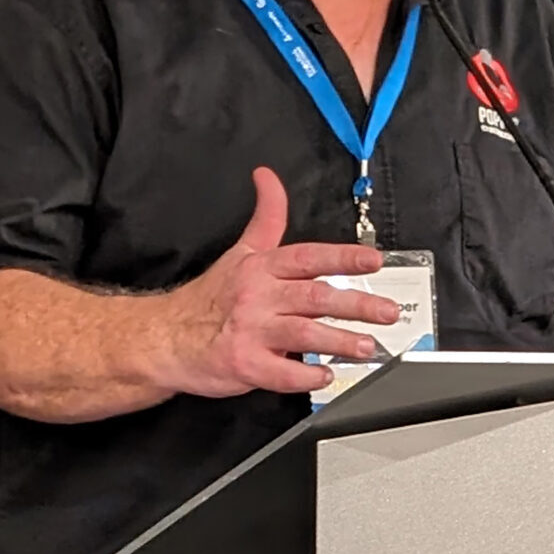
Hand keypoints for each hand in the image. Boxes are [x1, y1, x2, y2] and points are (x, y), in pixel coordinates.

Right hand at [164, 167, 405, 396]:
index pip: (309, 257)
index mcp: (262, 268)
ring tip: (367, 346)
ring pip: (304, 333)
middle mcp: (259, 296)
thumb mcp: (240, 252)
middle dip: (357, 304)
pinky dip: (306, 376)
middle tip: (388, 312)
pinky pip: (282, 373)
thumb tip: (268, 176)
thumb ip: (266, 217)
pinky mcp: (244, 365)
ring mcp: (251, 331)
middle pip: (315, 296)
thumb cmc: (210, 298)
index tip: (372, 261)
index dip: (342, 257)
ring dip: (339, 341)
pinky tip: (325, 376)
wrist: (166, 338)